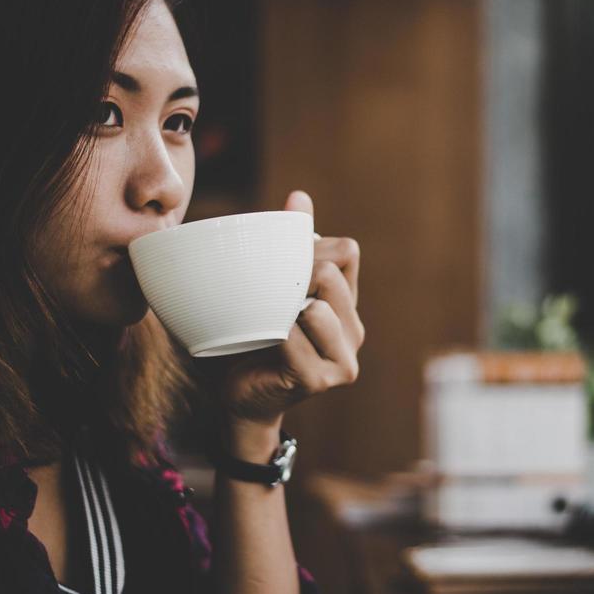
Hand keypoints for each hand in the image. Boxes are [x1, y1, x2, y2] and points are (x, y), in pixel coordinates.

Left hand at [202, 190, 364, 452]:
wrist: (240, 398)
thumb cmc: (255, 340)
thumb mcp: (275, 288)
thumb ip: (291, 245)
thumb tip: (299, 195)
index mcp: (345, 303)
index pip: (346, 252)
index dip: (311, 246)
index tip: (278, 261)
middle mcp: (353, 330)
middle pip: (331, 274)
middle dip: (294, 273)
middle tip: (263, 290)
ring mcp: (342, 358)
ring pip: (318, 306)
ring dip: (282, 308)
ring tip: (264, 322)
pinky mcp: (320, 379)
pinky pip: (294, 339)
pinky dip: (272, 335)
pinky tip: (260, 342)